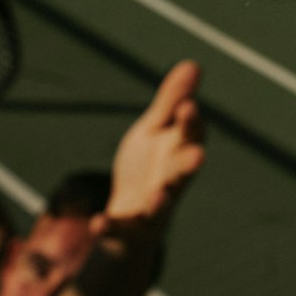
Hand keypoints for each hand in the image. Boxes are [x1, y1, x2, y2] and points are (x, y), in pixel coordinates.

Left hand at [100, 60, 205, 227]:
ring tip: (158, 196)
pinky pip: (121, 231)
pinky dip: (109, 227)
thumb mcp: (155, 131)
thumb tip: (194, 64)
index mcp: (178, 154)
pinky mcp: (129, 231)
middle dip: (189, 164)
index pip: (190, 137)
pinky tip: (97, 222)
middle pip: (183, 173)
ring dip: (161, 202)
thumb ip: (171, 102)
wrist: (129, 221)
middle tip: (198, 156)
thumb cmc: (147, 169)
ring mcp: (153, 210)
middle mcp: (171, 183)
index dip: (191, 123)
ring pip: (161, 207)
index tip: (187, 106)